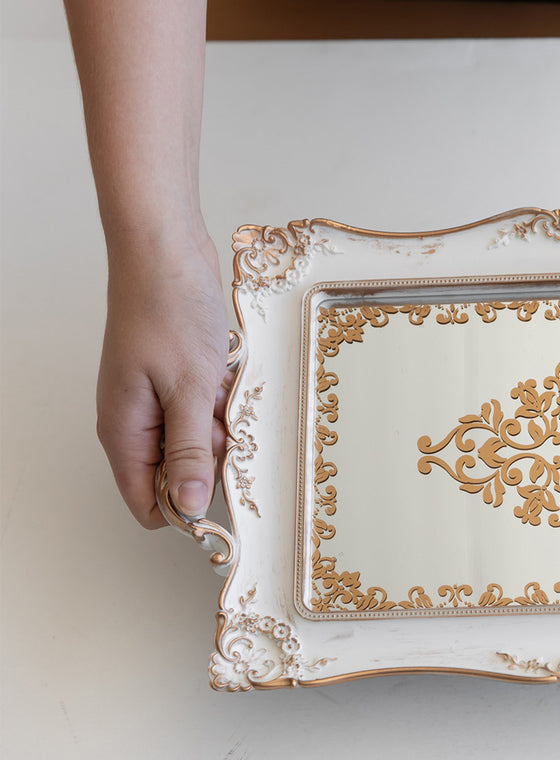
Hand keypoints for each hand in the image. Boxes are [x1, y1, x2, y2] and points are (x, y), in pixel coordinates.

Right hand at [96, 235, 231, 526]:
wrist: (165, 249)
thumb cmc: (168, 310)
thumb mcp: (188, 388)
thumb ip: (190, 450)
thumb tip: (188, 508)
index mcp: (125, 432)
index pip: (148, 502)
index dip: (185, 510)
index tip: (227, 497)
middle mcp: (136, 420)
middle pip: (179, 472)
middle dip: (215, 456)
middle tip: (233, 420)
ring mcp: (157, 396)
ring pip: (199, 436)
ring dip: (223, 422)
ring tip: (231, 387)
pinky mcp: (178, 375)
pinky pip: (206, 405)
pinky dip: (224, 396)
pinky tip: (231, 371)